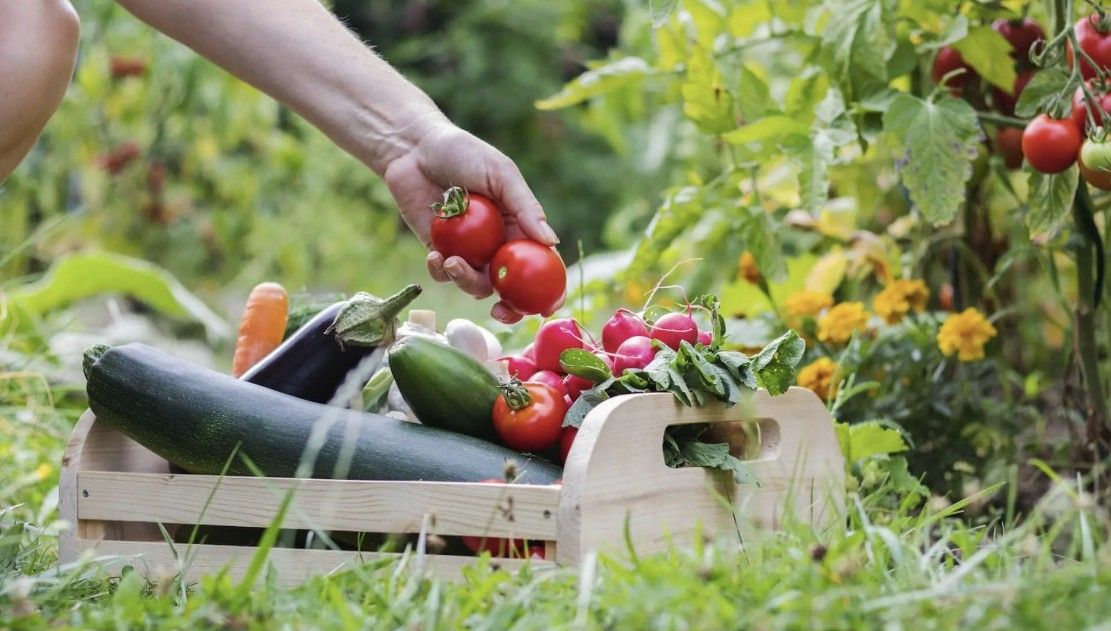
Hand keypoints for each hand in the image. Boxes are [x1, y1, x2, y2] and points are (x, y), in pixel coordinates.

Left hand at [382, 115, 563, 323]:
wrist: (414, 148)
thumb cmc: (464, 152)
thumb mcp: (501, 174)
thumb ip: (525, 207)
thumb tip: (552, 242)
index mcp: (518, 226)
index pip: (540, 264)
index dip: (548, 289)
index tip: (545, 308)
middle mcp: (496, 243)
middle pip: (509, 286)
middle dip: (508, 307)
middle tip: (500, 312)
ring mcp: (468, 250)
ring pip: (475, 284)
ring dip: (465, 281)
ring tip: (452, 262)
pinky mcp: (438, 250)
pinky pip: (443, 274)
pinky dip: (439, 270)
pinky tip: (433, 253)